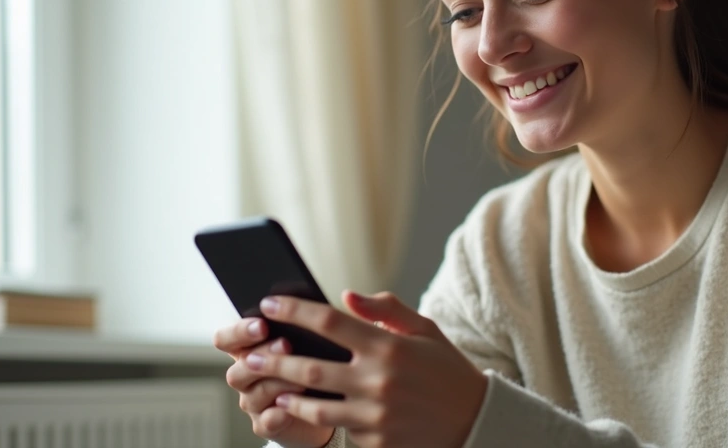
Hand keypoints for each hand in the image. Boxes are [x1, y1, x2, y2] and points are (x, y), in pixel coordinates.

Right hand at [214, 317, 336, 446]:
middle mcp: (245, 377)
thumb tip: (301, 305)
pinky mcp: (266, 424)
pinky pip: (267, 421)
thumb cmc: (310, 362)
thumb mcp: (303, 340)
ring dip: (277, 383)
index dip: (239, 332)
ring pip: (254, 394)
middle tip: (286, 344)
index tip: (262, 324)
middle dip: (262, 356)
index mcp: (247, 350)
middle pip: (236, 369)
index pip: (225, 340)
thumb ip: (294, 325)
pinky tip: (292, 407)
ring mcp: (253, 402)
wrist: (325, 403)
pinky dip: (279, 414)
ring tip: (303, 376)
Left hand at [244, 291, 487, 447]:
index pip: (330, 321)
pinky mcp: (376, 443)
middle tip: (251, 354)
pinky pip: (340, 431)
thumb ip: (386, 310)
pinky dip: (323, 421)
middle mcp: (378, 381)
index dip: (295, 310)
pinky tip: (305, 414)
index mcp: (388, 347)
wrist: (475, 422)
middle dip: (274, 360)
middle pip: (310, 368)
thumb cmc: (447, 371)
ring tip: (272, 390)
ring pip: (315, 407)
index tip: (269, 303)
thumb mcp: (425, 331)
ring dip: (288, 398)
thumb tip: (347, 295)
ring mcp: (375, 416)